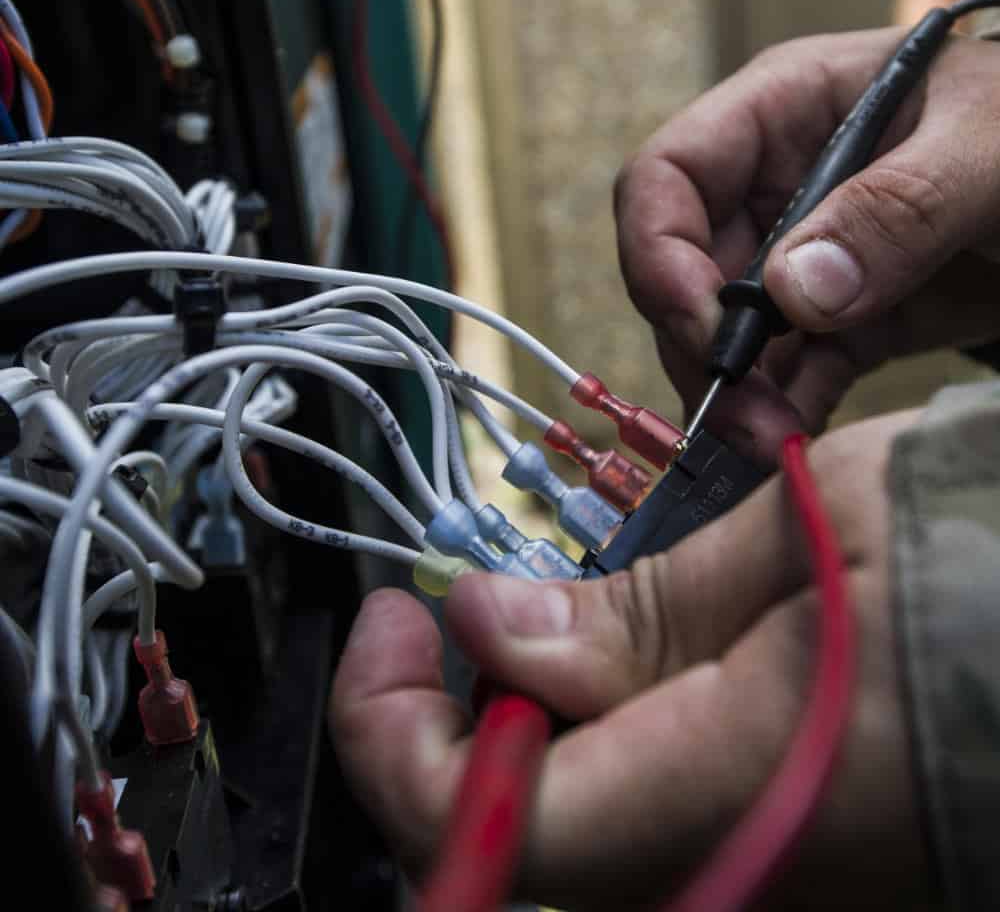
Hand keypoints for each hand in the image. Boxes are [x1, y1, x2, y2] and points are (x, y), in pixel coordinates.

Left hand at [330, 412, 931, 909]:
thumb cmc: (999, 561)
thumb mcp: (810, 540)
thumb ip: (637, 609)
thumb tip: (484, 628)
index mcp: (737, 797)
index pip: (483, 829)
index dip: (392, 729)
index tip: (394, 613)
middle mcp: (736, 879)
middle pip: (514, 836)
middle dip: (453, 715)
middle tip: (461, 602)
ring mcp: (761, 878)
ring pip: (573, 829)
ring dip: (521, 722)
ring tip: (540, 618)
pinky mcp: (780, 854)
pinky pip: (641, 818)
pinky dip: (592, 738)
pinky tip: (615, 659)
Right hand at [616, 27, 999, 461]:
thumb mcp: (991, 149)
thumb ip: (898, 210)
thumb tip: (792, 291)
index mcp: (783, 114)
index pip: (667, 178)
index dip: (660, 254)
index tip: (703, 328)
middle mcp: (773, 191)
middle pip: (682, 274)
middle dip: (700, 349)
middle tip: (742, 419)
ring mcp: (801, 263)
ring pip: (726, 337)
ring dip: (736, 398)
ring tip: (772, 444)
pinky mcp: (837, 324)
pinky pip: (786, 374)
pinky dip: (782, 413)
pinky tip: (795, 443)